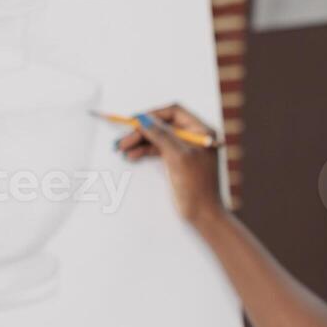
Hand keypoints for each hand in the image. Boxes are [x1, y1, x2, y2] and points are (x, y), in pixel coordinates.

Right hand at [115, 104, 225, 226]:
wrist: (203, 214)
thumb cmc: (197, 186)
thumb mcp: (178, 157)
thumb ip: (161, 136)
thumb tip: (144, 119)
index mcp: (201, 130)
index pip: (174, 112)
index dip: (153, 114)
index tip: (135, 121)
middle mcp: (194, 136)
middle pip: (163, 125)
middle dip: (142, 131)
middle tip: (123, 139)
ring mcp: (185, 148)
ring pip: (158, 138)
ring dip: (140, 141)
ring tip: (122, 148)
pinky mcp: (177, 160)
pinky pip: (158, 149)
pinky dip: (145, 151)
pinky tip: (132, 155)